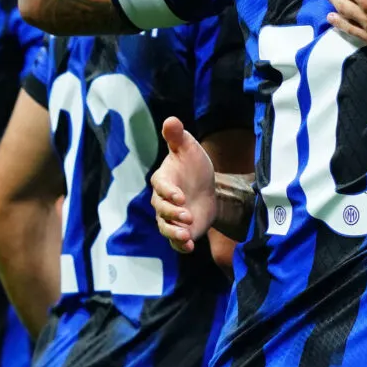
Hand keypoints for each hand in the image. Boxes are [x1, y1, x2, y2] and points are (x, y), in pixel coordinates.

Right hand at [150, 116, 214, 252]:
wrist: (205, 185)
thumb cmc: (192, 163)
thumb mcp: (188, 147)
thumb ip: (177, 136)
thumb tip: (171, 119)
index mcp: (163, 180)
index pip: (161, 188)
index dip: (168, 193)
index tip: (180, 197)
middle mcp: (162, 201)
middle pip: (162, 211)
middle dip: (173, 214)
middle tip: (188, 215)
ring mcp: (170, 218)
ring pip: (166, 228)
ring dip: (175, 234)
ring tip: (187, 237)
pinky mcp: (180, 230)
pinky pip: (175, 242)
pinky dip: (181, 246)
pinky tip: (191, 247)